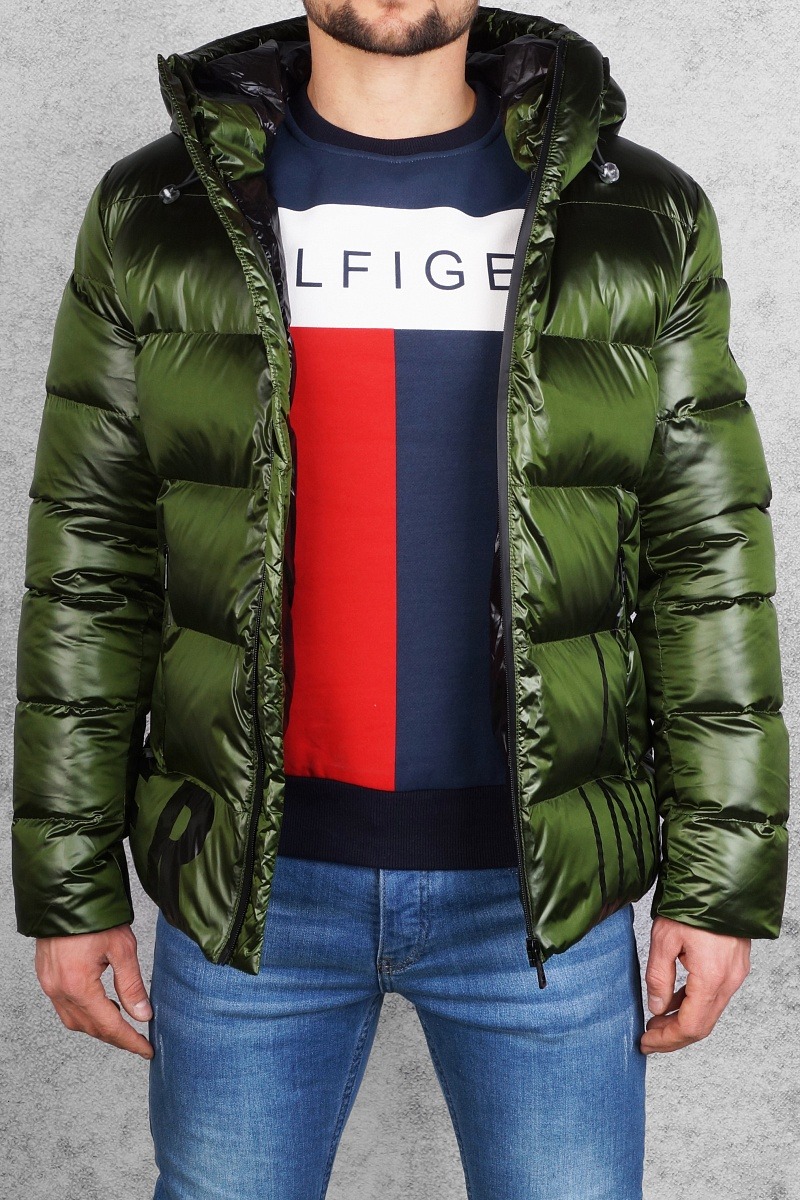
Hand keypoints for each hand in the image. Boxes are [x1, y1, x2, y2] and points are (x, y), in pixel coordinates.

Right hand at [35, 923, 153, 1059]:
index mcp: (79, 986)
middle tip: (139, 1041)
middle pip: (90, 1028)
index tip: (146, 1050)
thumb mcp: (122, 948)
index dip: (130, 1041)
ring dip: (98, 1027)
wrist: (66, 893)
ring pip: (75, 1021)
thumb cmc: (94, 915)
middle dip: (116, 1037)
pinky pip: (65, 1007)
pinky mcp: (47, 977)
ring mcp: (49, 985)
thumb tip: (143, 1015)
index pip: (109, 1026)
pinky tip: (101, 1006)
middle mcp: (59, 990)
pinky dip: (85, 1013)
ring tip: (123, 1024)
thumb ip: (131, 985)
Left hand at [640, 915, 749, 1054]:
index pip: (690, 1026)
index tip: (645, 1043)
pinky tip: (674, 1003)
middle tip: (648, 1039)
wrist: (719, 879)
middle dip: (674, 1036)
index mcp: (711, 977)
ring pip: (710, 1012)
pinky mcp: (735, 965)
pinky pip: (714, 996)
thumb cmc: (690, 903)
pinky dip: (694, 1005)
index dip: (667, 1040)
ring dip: (683, 1022)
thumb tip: (657, 1007)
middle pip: (703, 1025)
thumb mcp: (664, 938)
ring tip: (656, 1023)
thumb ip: (659, 977)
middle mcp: (729, 981)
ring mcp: (735, 974)